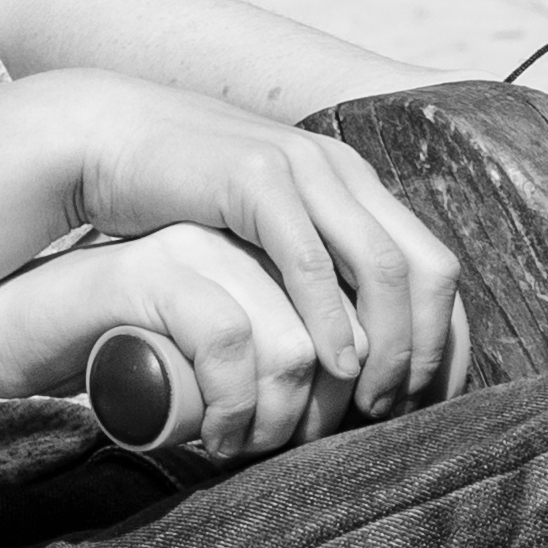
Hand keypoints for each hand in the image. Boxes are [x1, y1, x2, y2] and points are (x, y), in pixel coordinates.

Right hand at [55, 74, 464, 418]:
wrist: (107, 139)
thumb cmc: (178, 202)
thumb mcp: (259, 230)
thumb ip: (304, 260)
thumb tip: (348, 335)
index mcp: (353, 181)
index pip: (431, 264)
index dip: (440, 338)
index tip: (419, 397)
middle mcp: (340, 169)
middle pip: (420, 268)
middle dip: (422, 348)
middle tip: (395, 408)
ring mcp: (300, 168)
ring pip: (377, 265)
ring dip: (383, 342)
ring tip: (363, 399)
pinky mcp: (252, 179)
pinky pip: (307, 258)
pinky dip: (326, 317)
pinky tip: (324, 363)